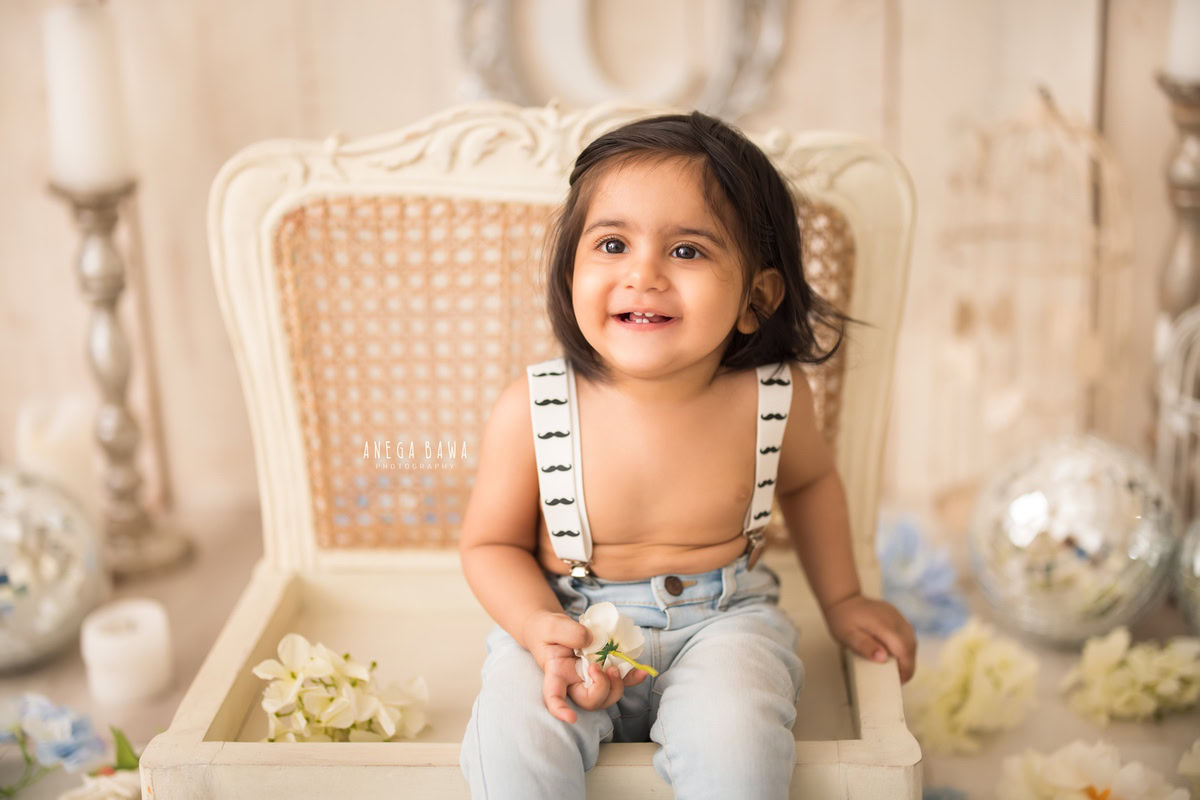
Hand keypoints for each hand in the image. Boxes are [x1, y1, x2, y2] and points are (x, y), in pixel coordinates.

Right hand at [520, 609, 647, 722]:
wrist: (555, 628)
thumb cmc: (547, 630)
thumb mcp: (552, 625)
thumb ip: (569, 632)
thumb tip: (591, 641)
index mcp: (556, 673)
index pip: (554, 697)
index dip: (561, 709)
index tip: (571, 717)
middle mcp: (574, 682)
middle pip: (589, 701)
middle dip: (601, 689)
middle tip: (598, 667)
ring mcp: (590, 678)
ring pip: (607, 696)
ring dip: (618, 685)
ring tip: (616, 665)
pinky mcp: (604, 670)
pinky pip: (621, 679)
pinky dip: (633, 677)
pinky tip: (642, 671)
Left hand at [824, 593, 916, 682]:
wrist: (842, 599)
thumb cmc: (842, 620)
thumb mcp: (848, 636)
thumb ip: (865, 646)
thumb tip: (883, 658)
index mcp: (883, 625)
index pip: (903, 649)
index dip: (905, 668)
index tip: (900, 681)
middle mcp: (894, 619)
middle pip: (910, 645)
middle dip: (909, 665)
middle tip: (900, 679)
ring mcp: (896, 615)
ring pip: (911, 639)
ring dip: (909, 656)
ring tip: (899, 670)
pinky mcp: (896, 615)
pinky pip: (907, 633)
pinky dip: (906, 646)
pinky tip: (897, 655)